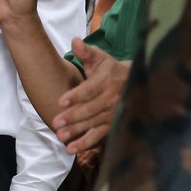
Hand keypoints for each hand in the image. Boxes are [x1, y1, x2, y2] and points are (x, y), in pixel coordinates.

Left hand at [56, 39, 129, 155]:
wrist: (135, 83)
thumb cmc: (110, 69)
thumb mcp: (100, 58)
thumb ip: (86, 52)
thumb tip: (75, 41)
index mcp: (106, 81)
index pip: (89, 90)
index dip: (75, 96)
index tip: (60, 101)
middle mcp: (111, 99)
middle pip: (89, 110)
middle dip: (72, 117)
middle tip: (55, 122)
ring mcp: (113, 114)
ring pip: (93, 124)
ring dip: (77, 132)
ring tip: (61, 137)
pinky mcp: (112, 125)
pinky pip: (99, 135)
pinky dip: (86, 143)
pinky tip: (72, 149)